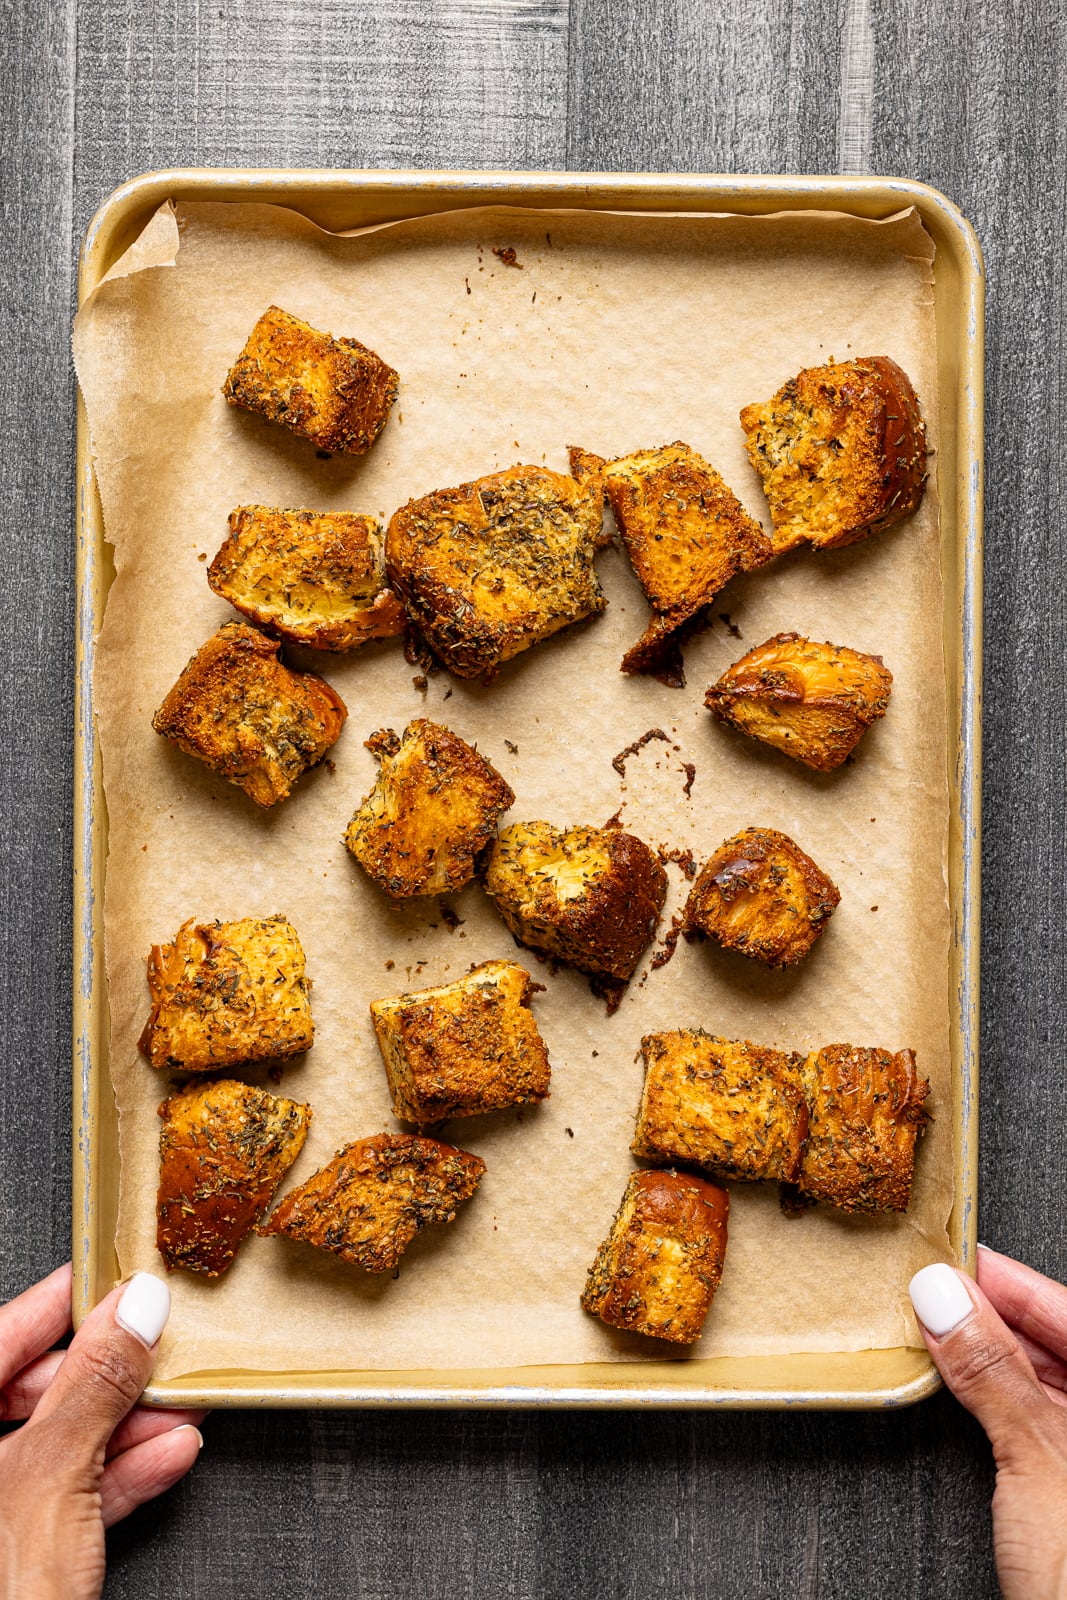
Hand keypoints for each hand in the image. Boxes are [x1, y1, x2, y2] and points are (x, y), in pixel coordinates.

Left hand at [0, 1264, 203, 1599]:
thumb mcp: (48, 1481)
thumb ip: (91, 1387)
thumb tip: (133, 1311)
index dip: (65, 1304)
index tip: (122, 1278)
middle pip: (27, 1391)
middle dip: (107, 1374)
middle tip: (163, 1350)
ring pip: (50, 1447)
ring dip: (124, 1427)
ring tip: (182, 1406)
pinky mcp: (9, 1562)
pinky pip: (59, 1501)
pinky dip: (114, 1480)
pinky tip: (167, 1458)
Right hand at [910, 1247, 1066, 1599]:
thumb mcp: (1036, 1457)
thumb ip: (990, 1370)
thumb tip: (946, 1299)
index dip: (1011, 1280)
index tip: (955, 1259)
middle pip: (1064, 1344)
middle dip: (998, 1314)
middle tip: (936, 1291)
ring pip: (1055, 1382)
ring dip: (997, 1356)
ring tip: (940, 1331)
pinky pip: (1047, 1422)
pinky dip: (1004, 1400)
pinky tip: (966, 1386)